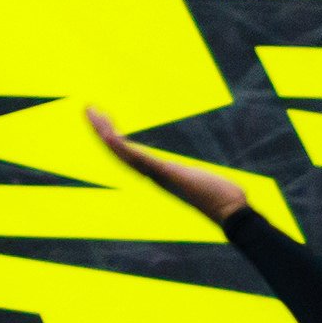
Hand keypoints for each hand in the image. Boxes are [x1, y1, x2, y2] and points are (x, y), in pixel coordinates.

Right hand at [86, 106, 247, 222]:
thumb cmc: (222, 198)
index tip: (105, 122)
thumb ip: (194, 177)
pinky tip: (111, 134)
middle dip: (103, 130)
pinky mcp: (168, 173)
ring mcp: (159, 175)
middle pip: (120, 151)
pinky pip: (139, 158)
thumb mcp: (201, 180)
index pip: (130, 154)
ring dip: (105, 132)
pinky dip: (123, 147)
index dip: (115, 139)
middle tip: (89, 109)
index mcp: (160, 174)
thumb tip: (203, 177)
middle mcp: (154, 175)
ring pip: (123, 152)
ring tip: (92, 113)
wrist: (232, 213)